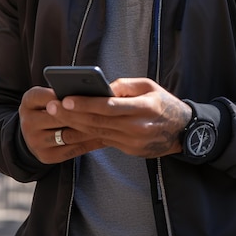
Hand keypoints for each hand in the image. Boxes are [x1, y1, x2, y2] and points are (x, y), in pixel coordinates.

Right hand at [19, 86, 106, 163]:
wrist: (32, 131)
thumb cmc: (47, 106)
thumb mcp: (47, 95)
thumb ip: (60, 92)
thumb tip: (88, 91)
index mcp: (28, 102)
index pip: (48, 96)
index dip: (66, 97)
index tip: (86, 95)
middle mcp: (28, 122)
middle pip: (59, 118)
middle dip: (82, 113)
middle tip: (104, 109)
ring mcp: (35, 142)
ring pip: (68, 135)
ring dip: (90, 129)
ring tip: (108, 123)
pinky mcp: (45, 156)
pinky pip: (72, 150)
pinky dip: (89, 143)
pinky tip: (104, 137)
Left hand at [45, 77, 191, 157]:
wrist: (183, 132)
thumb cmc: (164, 102)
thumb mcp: (149, 85)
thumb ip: (125, 85)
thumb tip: (102, 87)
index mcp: (144, 108)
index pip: (109, 106)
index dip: (86, 103)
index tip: (66, 98)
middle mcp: (137, 127)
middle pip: (99, 121)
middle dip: (72, 114)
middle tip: (51, 106)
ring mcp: (133, 142)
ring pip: (98, 133)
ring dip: (74, 125)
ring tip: (55, 115)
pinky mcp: (129, 150)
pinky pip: (104, 141)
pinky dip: (86, 134)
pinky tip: (70, 128)